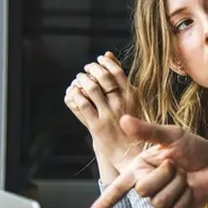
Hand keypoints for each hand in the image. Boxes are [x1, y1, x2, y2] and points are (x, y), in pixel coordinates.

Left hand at [64, 51, 140, 168]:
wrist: (130, 154)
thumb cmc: (132, 125)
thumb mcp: (132, 100)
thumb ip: (120, 78)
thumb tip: (108, 54)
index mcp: (133, 97)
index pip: (117, 72)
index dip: (105, 63)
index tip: (99, 60)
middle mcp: (122, 105)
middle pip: (103, 78)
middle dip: (92, 69)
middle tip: (87, 69)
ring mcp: (109, 115)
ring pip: (91, 89)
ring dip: (82, 80)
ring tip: (80, 80)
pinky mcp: (96, 126)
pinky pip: (82, 104)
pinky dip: (75, 95)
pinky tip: (74, 93)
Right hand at [87, 115, 207, 207]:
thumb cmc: (193, 147)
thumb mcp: (171, 135)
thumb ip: (147, 130)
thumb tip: (123, 120)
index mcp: (140, 168)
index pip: (118, 188)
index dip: (104, 203)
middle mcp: (147, 185)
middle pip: (143, 189)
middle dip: (163, 174)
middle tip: (176, 165)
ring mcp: (160, 201)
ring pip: (159, 200)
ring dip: (177, 184)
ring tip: (184, 176)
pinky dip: (186, 195)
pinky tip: (191, 188)